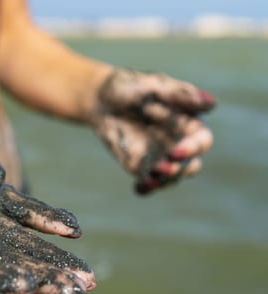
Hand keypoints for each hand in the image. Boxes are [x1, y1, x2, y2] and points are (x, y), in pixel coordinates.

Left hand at [94, 69, 214, 193]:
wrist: (102, 100)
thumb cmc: (133, 87)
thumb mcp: (153, 85)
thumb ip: (179, 95)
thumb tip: (211, 103)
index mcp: (189, 123)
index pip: (202, 140)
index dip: (194, 148)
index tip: (177, 150)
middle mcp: (179, 143)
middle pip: (191, 164)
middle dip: (181, 169)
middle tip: (166, 167)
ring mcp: (161, 157)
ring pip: (171, 177)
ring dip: (164, 181)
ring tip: (150, 180)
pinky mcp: (141, 166)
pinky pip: (148, 182)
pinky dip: (146, 187)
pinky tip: (138, 189)